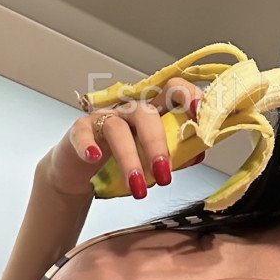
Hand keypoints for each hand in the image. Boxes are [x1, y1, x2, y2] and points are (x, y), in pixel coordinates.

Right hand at [41, 77, 207, 198]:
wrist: (81, 174)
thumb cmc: (119, 162)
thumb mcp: (151, 161)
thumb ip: (175, 155)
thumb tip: (199, 152)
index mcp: (153, 113)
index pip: (172, 92)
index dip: (186, 95)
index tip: (198, 112)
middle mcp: (129, 111)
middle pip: (146, 114)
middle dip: (157, 144)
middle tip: (163, 175)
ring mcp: (104, 118)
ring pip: (118, 129)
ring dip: (129, 158)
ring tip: (136, 186)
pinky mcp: (80, 130)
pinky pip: (83, 133)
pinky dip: (88, 145)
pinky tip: (95, 158)